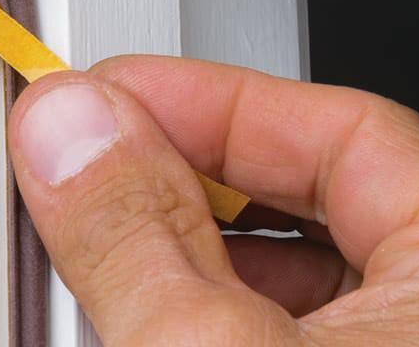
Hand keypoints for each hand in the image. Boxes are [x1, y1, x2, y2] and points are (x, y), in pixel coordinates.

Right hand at [8, 57, 418, 344]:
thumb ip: (140, 237)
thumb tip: (72, 127)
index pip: (346, 132)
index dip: (211, 99)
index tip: (112, 96)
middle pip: (308, 200)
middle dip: (181, 173)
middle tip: (92, 161)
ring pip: (281, 276)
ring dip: (177, 248)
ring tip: (96, 242)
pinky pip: (265, 331)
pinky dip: (190, 311)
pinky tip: (133, 310)